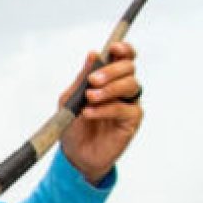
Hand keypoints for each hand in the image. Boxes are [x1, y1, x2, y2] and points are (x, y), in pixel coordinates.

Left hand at [59, 41, 143, 184]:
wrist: (74, 154)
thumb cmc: (73, 123)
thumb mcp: (71, 98)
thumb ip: (82, 78)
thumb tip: (93, 54)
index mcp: (109, 78)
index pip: (124, 58)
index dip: (124, 50)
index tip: (114, 48)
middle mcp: (122, 88)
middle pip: (129, 68)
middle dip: (111, 71)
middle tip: (92, 81)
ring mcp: (129, 104)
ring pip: (132, 85)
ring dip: (110, 89)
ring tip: (90, 98)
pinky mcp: (132, 121)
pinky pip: (125, 109)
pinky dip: (106, 109)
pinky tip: (89, 113)